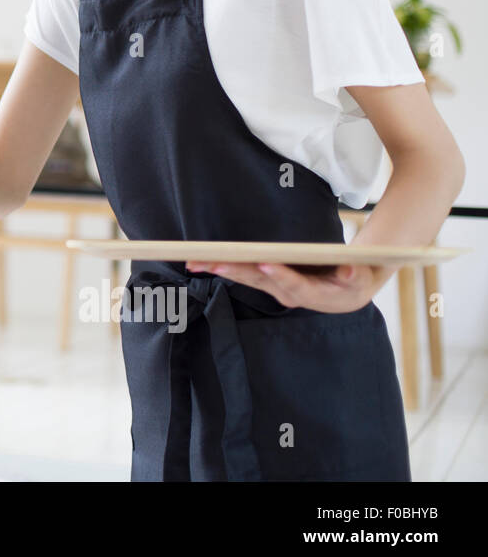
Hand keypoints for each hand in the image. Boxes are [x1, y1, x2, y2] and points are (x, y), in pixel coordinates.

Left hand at [185, 260, 396, 312]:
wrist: (348, 292)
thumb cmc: (354, 282)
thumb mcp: (361, 277)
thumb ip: (355, 274)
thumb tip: (351, 270)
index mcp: (313, 294)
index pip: (294, 285)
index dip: (281, 275)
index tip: (266, 264)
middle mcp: (288, 294)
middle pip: (260, 282)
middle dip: (234, 271)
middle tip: (210, 263)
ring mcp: (275, 289)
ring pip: (246, 278)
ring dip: (221, 269)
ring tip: (195, 262)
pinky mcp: (268, 282)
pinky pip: (244, 273)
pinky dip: (225, 266)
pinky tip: (204, 262)